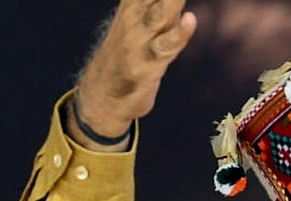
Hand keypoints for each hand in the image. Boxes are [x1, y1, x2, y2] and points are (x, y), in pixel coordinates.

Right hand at [73, 0, 196, 144]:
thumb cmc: (125, 60)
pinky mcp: (146, 67)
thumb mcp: (136, 25)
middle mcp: (134, 23)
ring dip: (170, 2)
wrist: (100, 101)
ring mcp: (139, 45)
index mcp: (132, 9)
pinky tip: (190, 20)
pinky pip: (166, 48)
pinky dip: (178, 35)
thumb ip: (154, 8)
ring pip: (159, 16)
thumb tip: (171, 2)